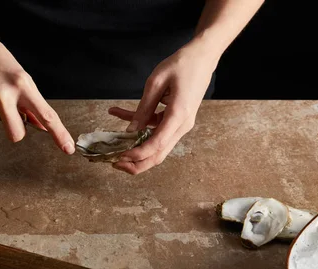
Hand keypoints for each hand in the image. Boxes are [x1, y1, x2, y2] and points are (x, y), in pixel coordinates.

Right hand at [0, 16, 74, 153]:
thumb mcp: (17, 74)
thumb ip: (28, 101)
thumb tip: (40, 126)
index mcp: (22, 84)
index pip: (46, 115)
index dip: (59, 134)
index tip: (68, 148)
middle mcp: (4, 93)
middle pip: (16, 135)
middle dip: (12, 129)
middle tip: (6, 113)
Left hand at [109, 40, 217, 173]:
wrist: (202, 57)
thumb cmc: (182, 64)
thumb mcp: (156, 82)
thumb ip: (143, 108)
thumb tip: (131, 130)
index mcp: (179, 115)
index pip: (157, 144)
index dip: (137, 153)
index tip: (119, 156)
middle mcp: (182, 125)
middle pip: (159, 154)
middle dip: (137, 163)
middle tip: (116, 163)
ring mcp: (180, 124)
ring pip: (157, 146)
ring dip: (136, 148)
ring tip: (114, 146)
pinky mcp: (176, 120)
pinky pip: (156, 130)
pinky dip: (139, 126)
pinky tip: (118, 113)